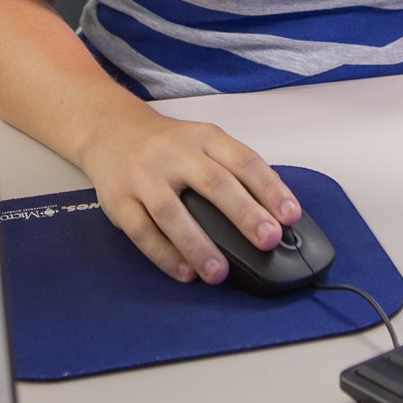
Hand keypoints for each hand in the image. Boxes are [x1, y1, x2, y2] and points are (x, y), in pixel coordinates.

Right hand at [77, 108, 301, 283]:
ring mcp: (145, 176)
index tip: (290, 215)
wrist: (111, 130)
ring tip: (220, 273)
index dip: (270, 188)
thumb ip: (233, 171)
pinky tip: (185, 272)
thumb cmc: (168, 145)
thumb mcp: (204, 142)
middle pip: (214, 183)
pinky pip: (142, 231)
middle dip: (244, 213)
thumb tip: (272, 215)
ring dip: (198, 244)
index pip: (243, 160)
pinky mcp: (120, 200)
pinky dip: (164, 255)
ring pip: (172, 211)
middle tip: (267, 240)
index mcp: (204, 138)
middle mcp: (175, 153)